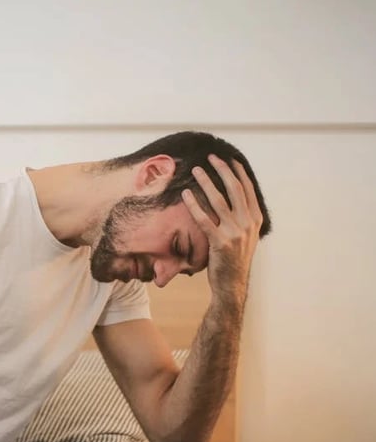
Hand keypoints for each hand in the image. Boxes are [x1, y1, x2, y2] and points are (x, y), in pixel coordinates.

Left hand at [181, 154, 263, 302]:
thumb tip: (232, 200)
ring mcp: (235, 233)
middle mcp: (247, 223)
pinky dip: (194, 205)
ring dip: (207, 182)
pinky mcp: (220, 242)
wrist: (232, 285)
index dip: (237, 172)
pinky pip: (204, 219)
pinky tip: (186, 194)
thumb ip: (241, 218)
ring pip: (219, 201)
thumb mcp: (244, 236)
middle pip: (235, 189)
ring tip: (196, 170)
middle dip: (222, 170)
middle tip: (211, 157)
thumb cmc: (233, 260)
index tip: (228, 159)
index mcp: (255, 219)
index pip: (247, 189)